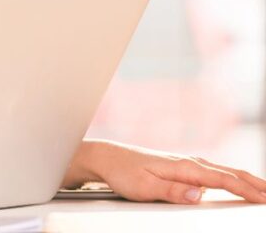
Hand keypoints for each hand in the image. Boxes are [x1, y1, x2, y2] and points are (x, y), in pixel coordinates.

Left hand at [66, 139, 265, 204]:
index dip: (246, 190)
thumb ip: (173, 192)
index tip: (264, 199)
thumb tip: (200, 195)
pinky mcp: (181, 167)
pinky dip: (231, 177)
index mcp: (184, 167)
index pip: (223, 180)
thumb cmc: (123, 172)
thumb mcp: (144, 187)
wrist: (106, 157)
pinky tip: (236, 183)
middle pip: (229, 173)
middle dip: (254, 184)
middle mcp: (188, 162)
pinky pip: (214, 172)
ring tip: (262, 191)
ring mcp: (186, 163)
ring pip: (224, 171)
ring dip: (245, 180)